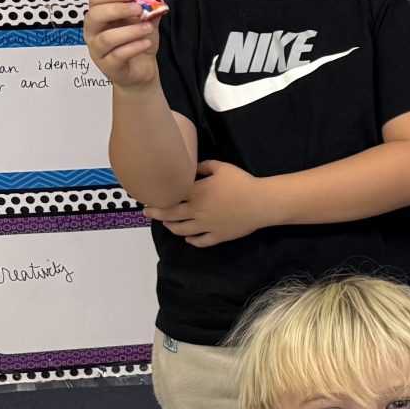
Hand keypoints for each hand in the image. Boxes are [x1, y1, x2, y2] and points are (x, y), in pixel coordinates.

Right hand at [82, 0, 162, 90]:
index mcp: (100, 18)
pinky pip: (117, 55)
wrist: (142, 70)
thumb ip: (150, 9)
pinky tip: (147, 43)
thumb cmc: (138, 44)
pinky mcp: (108, 66)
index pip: (95, 0)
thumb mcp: (146, 23)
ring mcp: (98, 51)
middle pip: (94, 16)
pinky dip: (134, 47)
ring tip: (148, 28)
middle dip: (117, 10)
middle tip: (138, 10)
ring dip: (130, 31)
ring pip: (107, 38)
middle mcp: (94, 33)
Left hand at [144, 161, 272, 245]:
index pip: (170, 196)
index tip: (149, 197)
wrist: (261, 202)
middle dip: (156, 214)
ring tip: (168, 224)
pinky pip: (200, 241)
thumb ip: (204, 166)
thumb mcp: (222, 167)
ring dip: (171, 227)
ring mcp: (206, 225)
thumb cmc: (242, 182)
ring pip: (181, 229)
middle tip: (148, 213)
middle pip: (170, 214)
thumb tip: (192, 167)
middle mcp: (196, 211)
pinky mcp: (217, 235)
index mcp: (196, 193)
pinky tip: (188, 237)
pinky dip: (191, 240)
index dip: (157, 197)